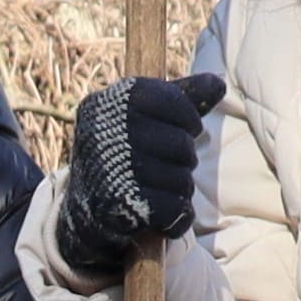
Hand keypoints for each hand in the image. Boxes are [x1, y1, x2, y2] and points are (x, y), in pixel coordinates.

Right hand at [48, 71, 228, 286]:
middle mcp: (103, 134)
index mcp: (107, 104)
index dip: (188, 118)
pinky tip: (161, 213)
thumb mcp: (142, 118)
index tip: (184, 129)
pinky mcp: (119, 207)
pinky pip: (175, 208)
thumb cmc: (122, 156)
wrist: (82, 214)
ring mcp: (109, 171)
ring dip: (180, 189)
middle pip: (181, 143)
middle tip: (166, 166)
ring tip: (159, 190)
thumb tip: (219, 84)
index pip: (172, 100)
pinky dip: (177, 216)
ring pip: (182, 179)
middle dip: (184, 159)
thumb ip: (181, 99)